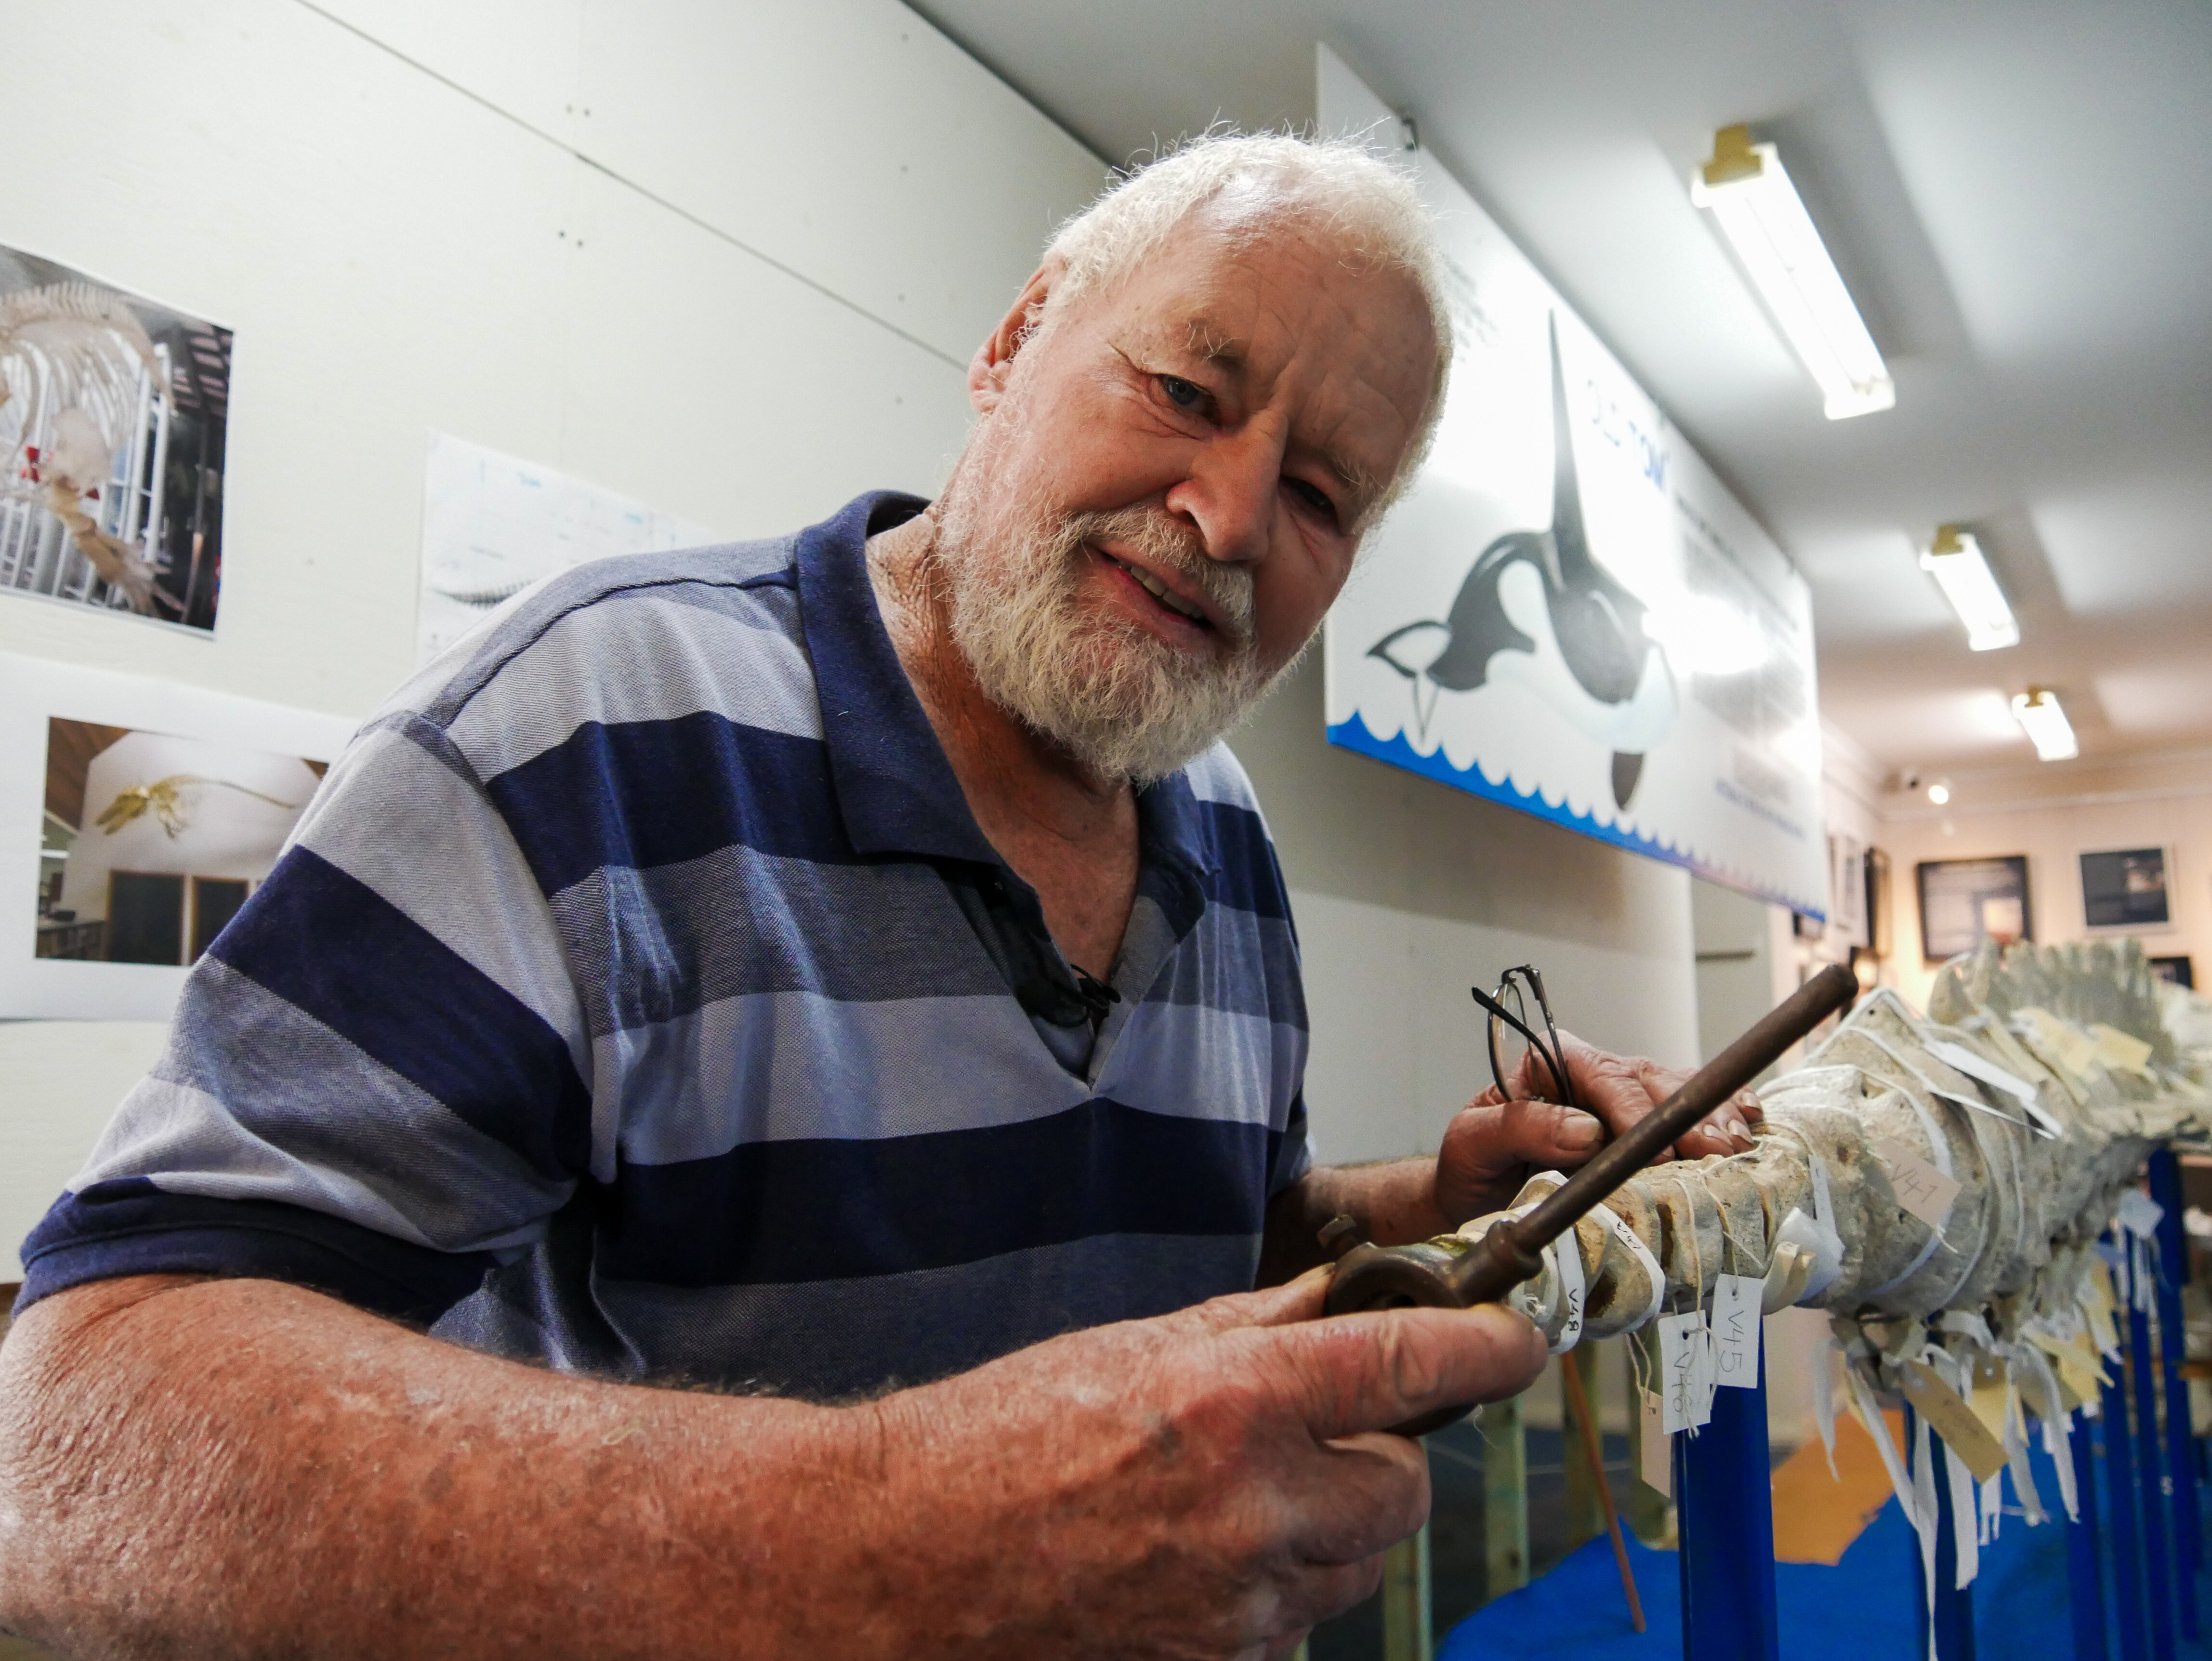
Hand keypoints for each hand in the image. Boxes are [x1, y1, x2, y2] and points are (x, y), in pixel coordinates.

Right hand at [869, 1270, 1545, 1658]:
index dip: (1484, 1347)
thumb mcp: (1131, 1349)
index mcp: (1233, 1402)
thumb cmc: (996, 1441)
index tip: (1515, 1337)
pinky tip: (1199, 1551)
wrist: (904, 1563)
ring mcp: (1239, 1602)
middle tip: (1327, 1428)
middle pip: (1405, 1485)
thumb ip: (1251, 1330)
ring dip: (1332, 1521)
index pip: (1410, 1367)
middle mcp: (1253, 1507)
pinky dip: (1276, 1582)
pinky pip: (1295, 1618)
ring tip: (1240, 1491)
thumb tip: (1339, 1303)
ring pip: (1358, 1559)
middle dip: (1387, 1452)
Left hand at [1432, 1029, 1761, 1225]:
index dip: (1630, 1108)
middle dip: (1685, 1116)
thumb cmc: (1473, 1167)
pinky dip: (1725, 1111)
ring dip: (1712, 1118)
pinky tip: (1748, 1124)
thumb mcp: (1471, 1143)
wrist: (1480, 1198)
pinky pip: (1694, 1104)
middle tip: (1712, 1151)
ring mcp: (1627, 1097)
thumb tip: (1583, 1130)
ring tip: (1733, 1147)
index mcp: (1548, 1066)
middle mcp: (1594, 1075)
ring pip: (1679, 1091)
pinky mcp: (1650, 1124)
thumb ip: (1519, 1127)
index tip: (1653, 1148)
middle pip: (1649, 1081)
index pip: (1598, 1073)